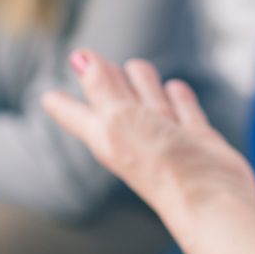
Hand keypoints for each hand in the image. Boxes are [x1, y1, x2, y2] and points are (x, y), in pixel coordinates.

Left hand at [42, 53, 254, 239]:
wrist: (208, 196)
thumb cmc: (158, 162)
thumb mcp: (119, 118)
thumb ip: (100, 86)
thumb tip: (77, 56)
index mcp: (105, 133)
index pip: (76, 113)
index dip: (62, 103)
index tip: (46, 97)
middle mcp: (133, 135)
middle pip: (117, 98)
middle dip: (110, 78)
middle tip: (100, 65)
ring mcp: (165, 136)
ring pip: (151, 99)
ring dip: (145, 82)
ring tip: (138, 67)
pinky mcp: (196, 138)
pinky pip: (185, 110)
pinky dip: (180, 97)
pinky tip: (176, 88)